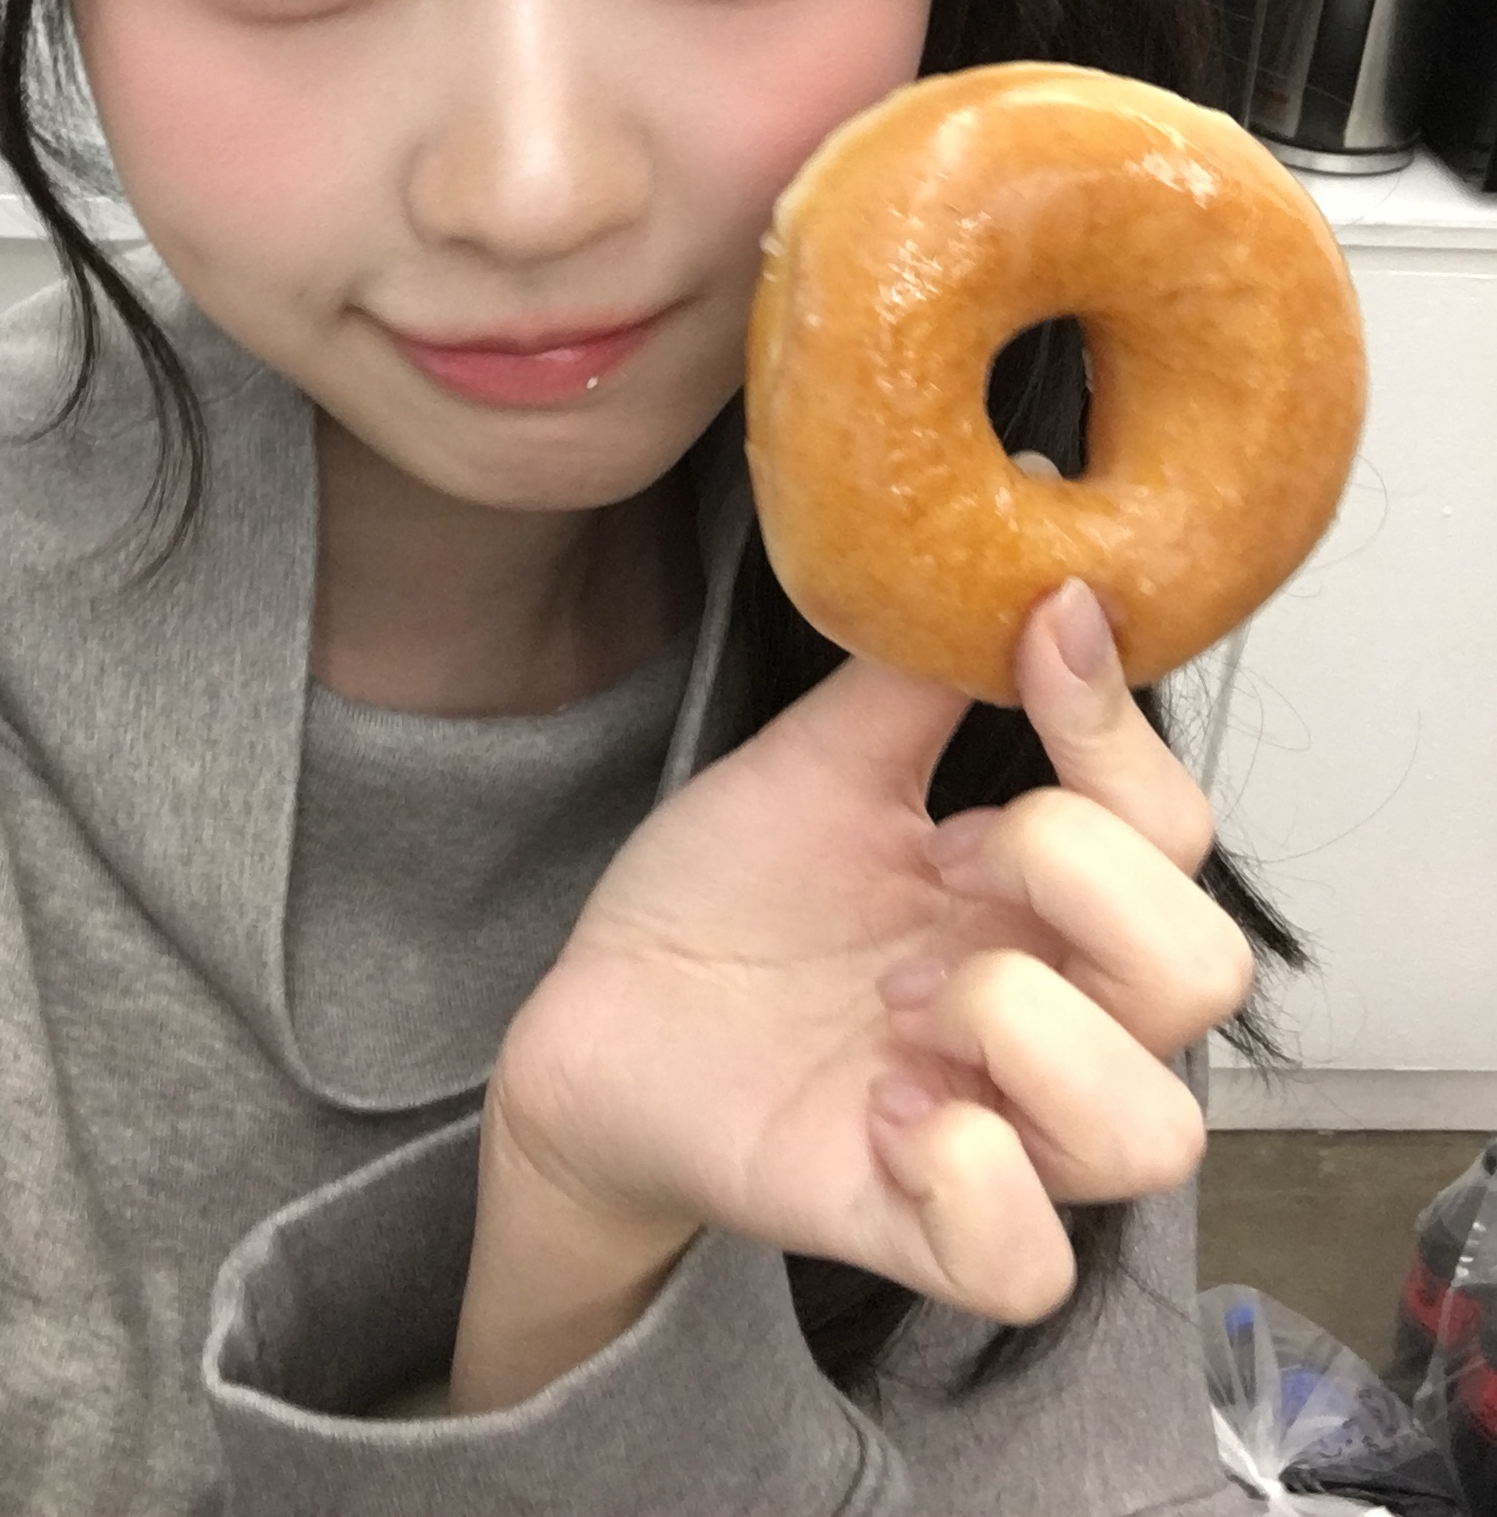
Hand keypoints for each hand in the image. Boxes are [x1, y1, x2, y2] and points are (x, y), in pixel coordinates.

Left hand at [469, 576, 1249, 1383]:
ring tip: (895, 1000)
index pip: (1174, 829)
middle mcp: (1049, 1019)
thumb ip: (925, 671)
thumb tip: (1024, 542)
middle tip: (935, 870)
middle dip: (1071, 879)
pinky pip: (1028, 1262)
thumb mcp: (822, 758)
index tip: (1038, 640)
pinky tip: (880, 1107)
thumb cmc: (728, 894)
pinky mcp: (912, 1228)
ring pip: (1154, 1128)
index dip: (1118, 734)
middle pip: (1206, 972)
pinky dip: (969, 1173)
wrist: (598, 1012)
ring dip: (1022, 1026)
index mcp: (1040, 900)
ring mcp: (993, 1134)